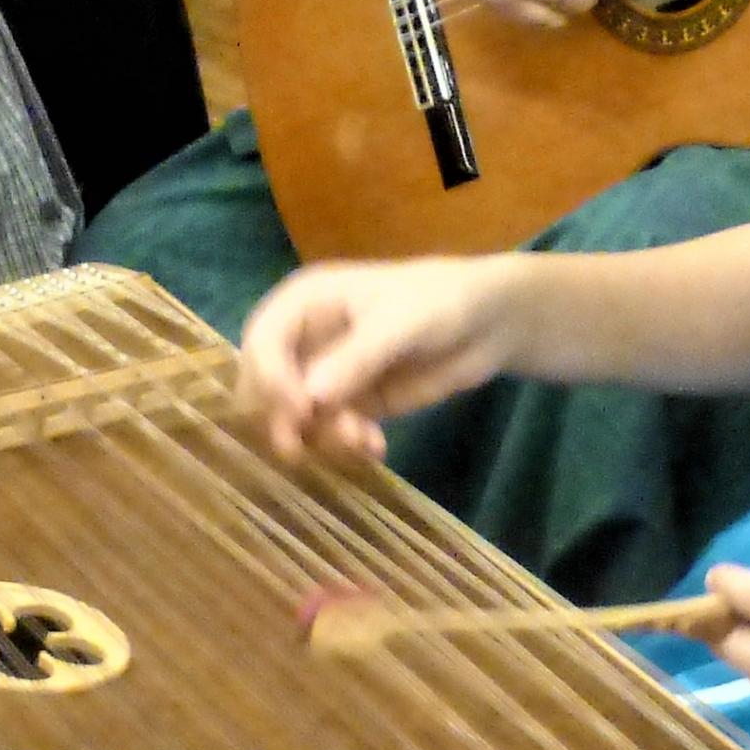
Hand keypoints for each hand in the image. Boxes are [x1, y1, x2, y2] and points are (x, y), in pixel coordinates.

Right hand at [240, 255, 528, 461]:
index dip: (270, 378)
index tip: (299, 412)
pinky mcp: (351, 403)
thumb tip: (312, 398)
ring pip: (295, 415)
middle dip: (283, 416)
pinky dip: (345, 443)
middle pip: (264, 383)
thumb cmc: (440, 301)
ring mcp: (325, 373)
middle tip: (302, 447)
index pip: (262, 341)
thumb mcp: (400, 322)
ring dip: (320, 436)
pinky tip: (376, 447)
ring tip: (363, 442)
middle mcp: (305, 338)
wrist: (487, 323)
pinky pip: (329, 431)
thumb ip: (357, 357)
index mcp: (304, 302)